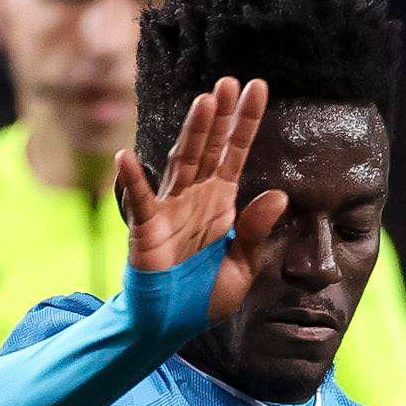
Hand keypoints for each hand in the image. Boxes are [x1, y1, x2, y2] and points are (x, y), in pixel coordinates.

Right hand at [111, 76, 288, 323]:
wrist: (172, 324)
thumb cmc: (203, 293)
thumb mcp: (243, 266)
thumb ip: (257, 231)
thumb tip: (280, 194)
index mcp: (221, 201)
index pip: (236, 153)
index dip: (246, 122)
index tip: (259, 88)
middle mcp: (195, 196)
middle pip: (210, 147)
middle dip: (220, 116)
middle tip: (231, 81)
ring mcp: (170, 208)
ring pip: (183, 163)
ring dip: (193, 133)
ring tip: (205, 102)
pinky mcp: (148, 229)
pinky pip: (141, 202)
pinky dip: (132, 180)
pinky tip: (125, 156)